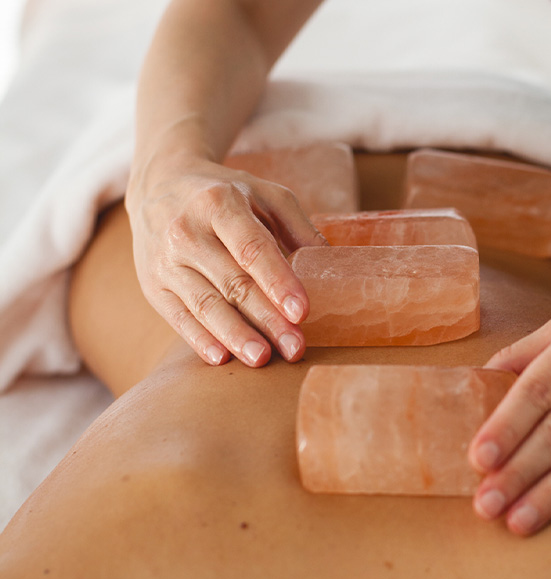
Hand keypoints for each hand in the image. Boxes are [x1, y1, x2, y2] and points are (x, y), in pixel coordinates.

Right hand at [126, 156, 326, 365]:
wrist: (159, 183)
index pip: (253, 249)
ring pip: (205, 305)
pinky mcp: (153, 285)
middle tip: (295, 348)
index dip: (278, 282)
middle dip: (267, 320)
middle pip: (233, 283)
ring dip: (236, 336)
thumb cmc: (225, 194)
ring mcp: (166, 261)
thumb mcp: (264, 195)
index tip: (301, 312)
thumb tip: (333, 265)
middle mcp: (187, 231)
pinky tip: (222, 358)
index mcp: (220, 203)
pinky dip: (199, 339)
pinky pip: (178, 317)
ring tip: (263, 359)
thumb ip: (299, 227)